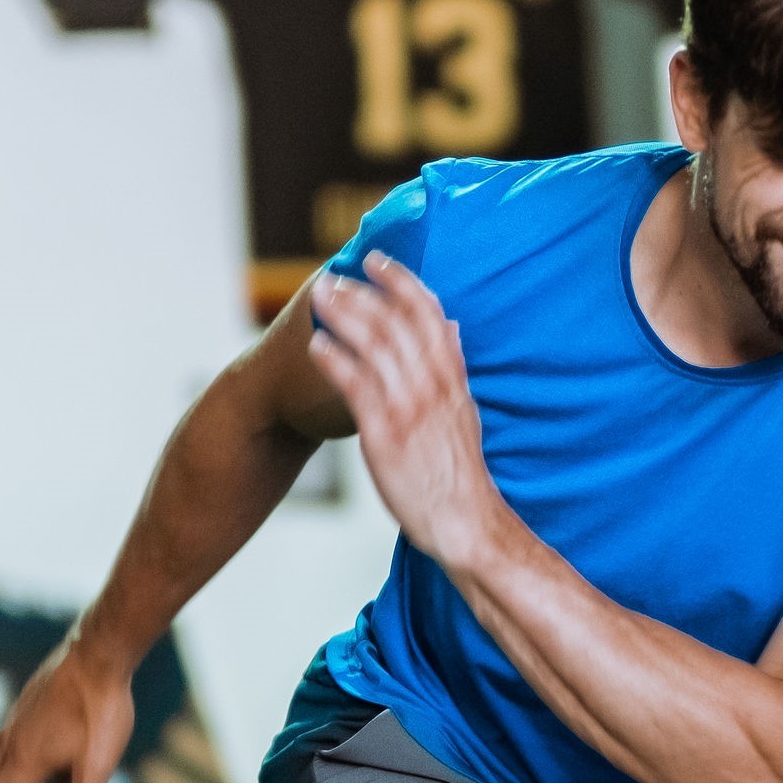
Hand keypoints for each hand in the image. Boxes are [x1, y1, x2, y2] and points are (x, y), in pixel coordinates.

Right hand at [0, 636, 134, 782]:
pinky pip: (15, 746)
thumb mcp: (98, 765)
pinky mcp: (26, 708)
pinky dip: (30, 767)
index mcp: (22, 762)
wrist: (99, 653)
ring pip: (2, 768)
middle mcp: (10, 743)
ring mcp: (15, 723)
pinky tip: (66, 760)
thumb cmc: (100, 709)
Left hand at [308, 254, 506, 565]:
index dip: (401, 281)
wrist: (466, 522)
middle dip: (361, 292)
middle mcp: (432, 386)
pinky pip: (356, 385)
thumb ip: (453, 367)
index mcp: (452, 378)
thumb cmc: (459, 472)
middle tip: (333, 277)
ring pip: (374, 345)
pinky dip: (335, 360)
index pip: (429, 313)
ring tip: (319, 300)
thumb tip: (450, 327)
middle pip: (395, 321)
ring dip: (343, 315)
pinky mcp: (386, 433)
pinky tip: (317, 346)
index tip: (377, 261)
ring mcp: (409, 407)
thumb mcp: (465, 411)